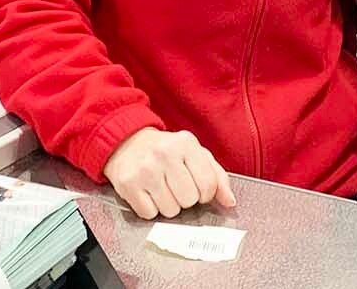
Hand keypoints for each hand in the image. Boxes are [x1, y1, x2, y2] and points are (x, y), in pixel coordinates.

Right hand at [103, 127, 236, 219]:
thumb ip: (217, 176)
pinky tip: (148, 193)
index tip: (198, 189)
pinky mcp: (128, 184)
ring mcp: (145, 170)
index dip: (206, 194)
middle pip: (189, 200)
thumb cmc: (165, 151)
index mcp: (186, 144)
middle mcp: (165, 154)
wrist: (126, 142)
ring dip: (168, 205)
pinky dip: (150, 209)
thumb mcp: (194, 154)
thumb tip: (230, 202)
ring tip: (161, 189)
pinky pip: (149, 214)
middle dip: (186, 199)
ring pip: (170, 210)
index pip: (208, 184)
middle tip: (176, 187)